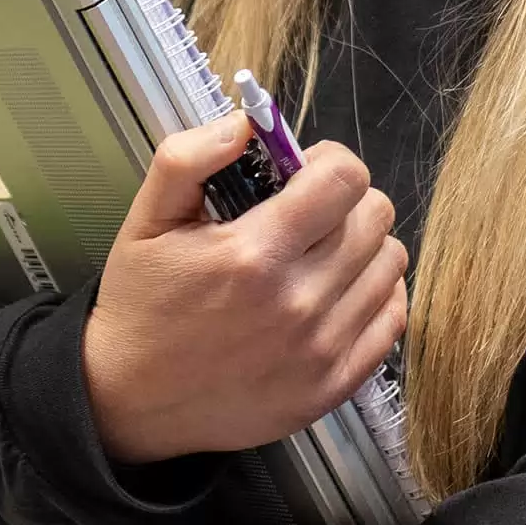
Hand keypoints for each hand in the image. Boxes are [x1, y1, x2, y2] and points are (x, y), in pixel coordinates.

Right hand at [81, 112, 407, 464]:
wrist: (133, 401)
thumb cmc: (143, 303)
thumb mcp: (146, 218)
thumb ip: (189, 158)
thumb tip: (246, 124)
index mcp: (253, 253)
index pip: (344, 179)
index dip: (327, 161)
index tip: (302, 172)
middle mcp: (298, 302)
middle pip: (375, 216)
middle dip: (346, 200)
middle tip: (308, 212)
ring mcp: (321, 349)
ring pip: (390, 264)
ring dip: (363, 245)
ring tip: (320, 252)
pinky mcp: (333, 385)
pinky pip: (392, 319)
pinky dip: (375, 295)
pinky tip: (338, 290)